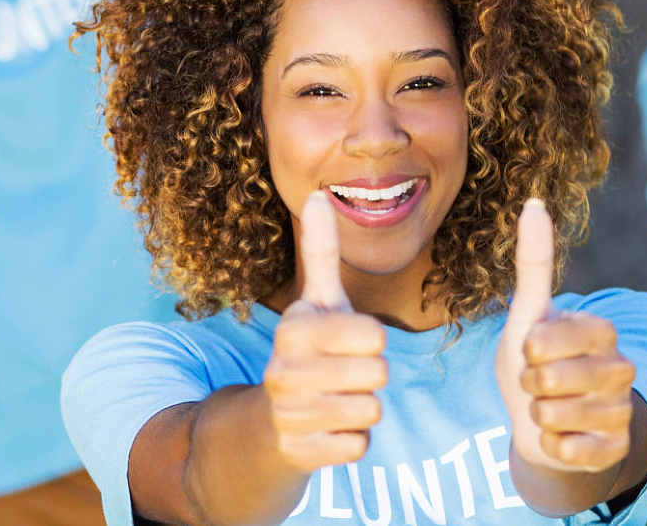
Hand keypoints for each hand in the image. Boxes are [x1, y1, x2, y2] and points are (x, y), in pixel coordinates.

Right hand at [262, 192, 387, 472]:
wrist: (268, 423)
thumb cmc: (307, 354)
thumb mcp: (315, 303)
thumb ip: (320, 252)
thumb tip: (319, 194)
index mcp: (294, 328)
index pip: (375, 334)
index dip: (371, 340)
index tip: (345, 343)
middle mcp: (284, 369)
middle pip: (377, 373)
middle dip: (368, 377)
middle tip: (341, 376)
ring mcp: (290, 414)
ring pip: (371, 411)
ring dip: (362, 409)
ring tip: (335, 401)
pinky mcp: (299, 452)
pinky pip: (358, 446)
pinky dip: (351, 441)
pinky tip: (328, 430)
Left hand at [496, 199, 634, 472]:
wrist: (542, 424)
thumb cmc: (534, 362)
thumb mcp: (527, 313)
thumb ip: (534, 262)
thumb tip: (534, 201)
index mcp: (602, 330)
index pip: (548, 339)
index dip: (528, 350)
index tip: (533, 352)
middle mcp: (622, 367)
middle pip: (551, 379)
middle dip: (529, 384)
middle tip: (540, 384)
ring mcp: (622, 409)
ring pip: (558, 415)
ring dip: (539, 415)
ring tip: (550, 408)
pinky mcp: (617, 448)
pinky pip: (571, 450)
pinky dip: (554, 445)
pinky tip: (563, 437)